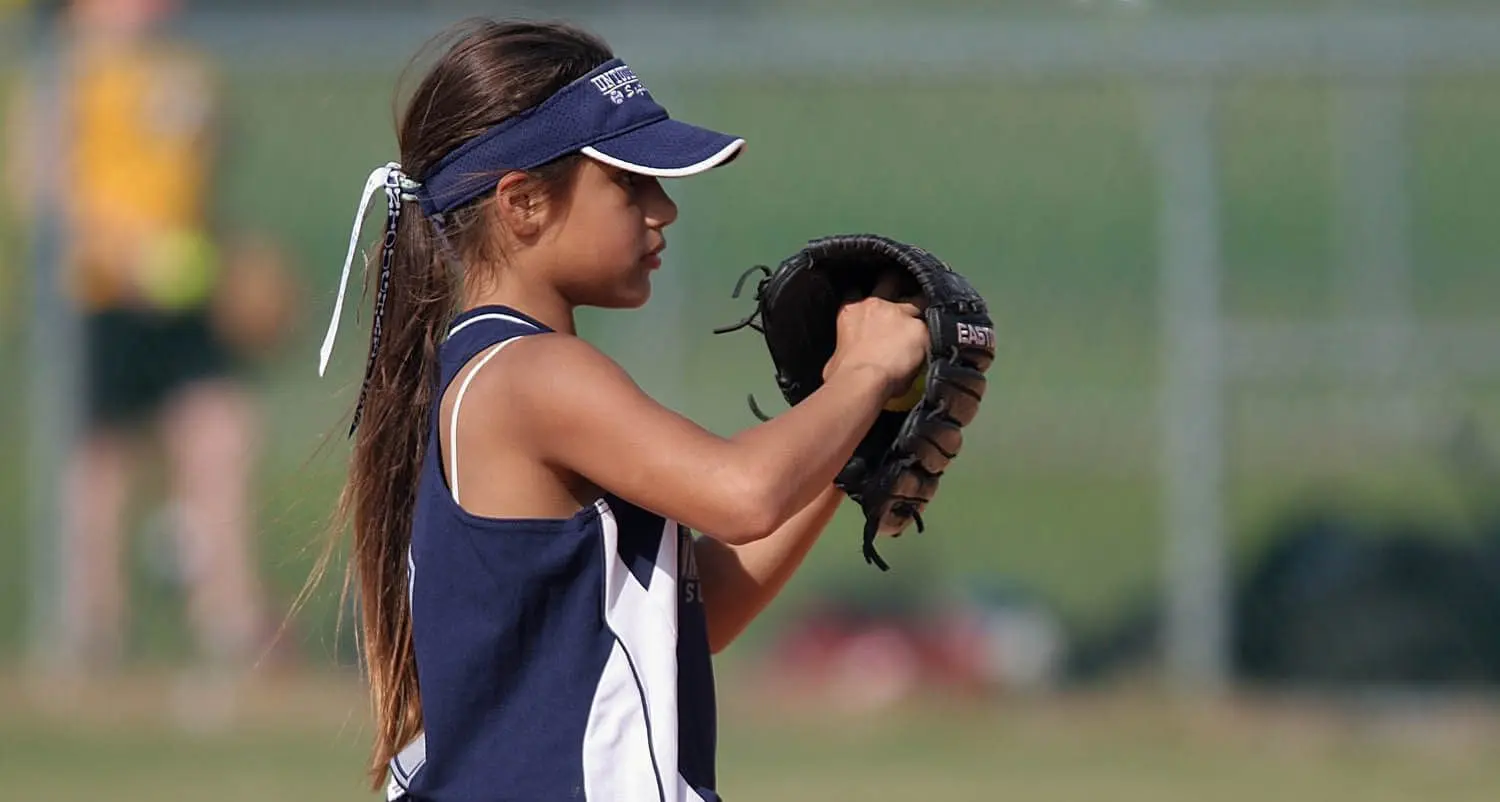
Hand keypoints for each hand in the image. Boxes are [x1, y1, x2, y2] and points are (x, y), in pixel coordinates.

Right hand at [823, 283, 927, 398]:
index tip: (872, 301)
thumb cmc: (841, 374)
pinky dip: (934, 334)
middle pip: (890, 280)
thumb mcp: (835, 356)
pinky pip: (933, 327)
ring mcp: (900, 314)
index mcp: (851, 311)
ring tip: (929, 316)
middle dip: (897, 282)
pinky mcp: (920, 329)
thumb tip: (848, 357)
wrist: (861, 380)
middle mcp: (876, 304)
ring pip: (919, 299)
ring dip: (922, 306)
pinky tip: (939, 341)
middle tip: (905, 291)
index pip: (856, 290)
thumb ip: (846, 348)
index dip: (865, 294)